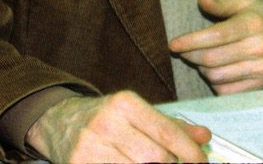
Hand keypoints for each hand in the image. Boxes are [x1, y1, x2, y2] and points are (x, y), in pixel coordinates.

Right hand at [25, 91, 210, 163]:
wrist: (58, 122)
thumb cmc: (106, 118)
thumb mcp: (137, 112)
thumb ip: (171, 125)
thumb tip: (204, 137)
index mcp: (124, 103)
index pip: (167, 132)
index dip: (190, 153)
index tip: (201, 162)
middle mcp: (106, 123)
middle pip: (155, 159)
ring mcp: (90, 149)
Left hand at [168, 0, 262, 94]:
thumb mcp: (246, 2)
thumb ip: (222, 3)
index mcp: (252, 25)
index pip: (215, 36)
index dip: (190, 41)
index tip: (173, 44)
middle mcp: (257, 48)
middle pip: (212, 59)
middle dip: (191, 56)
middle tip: (183, 51)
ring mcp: (259, 69)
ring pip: (216, 77)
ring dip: (201, 70)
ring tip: (200, 60)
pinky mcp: (260, 84)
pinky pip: (227, 91)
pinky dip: (215, 83)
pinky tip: (214, 71)